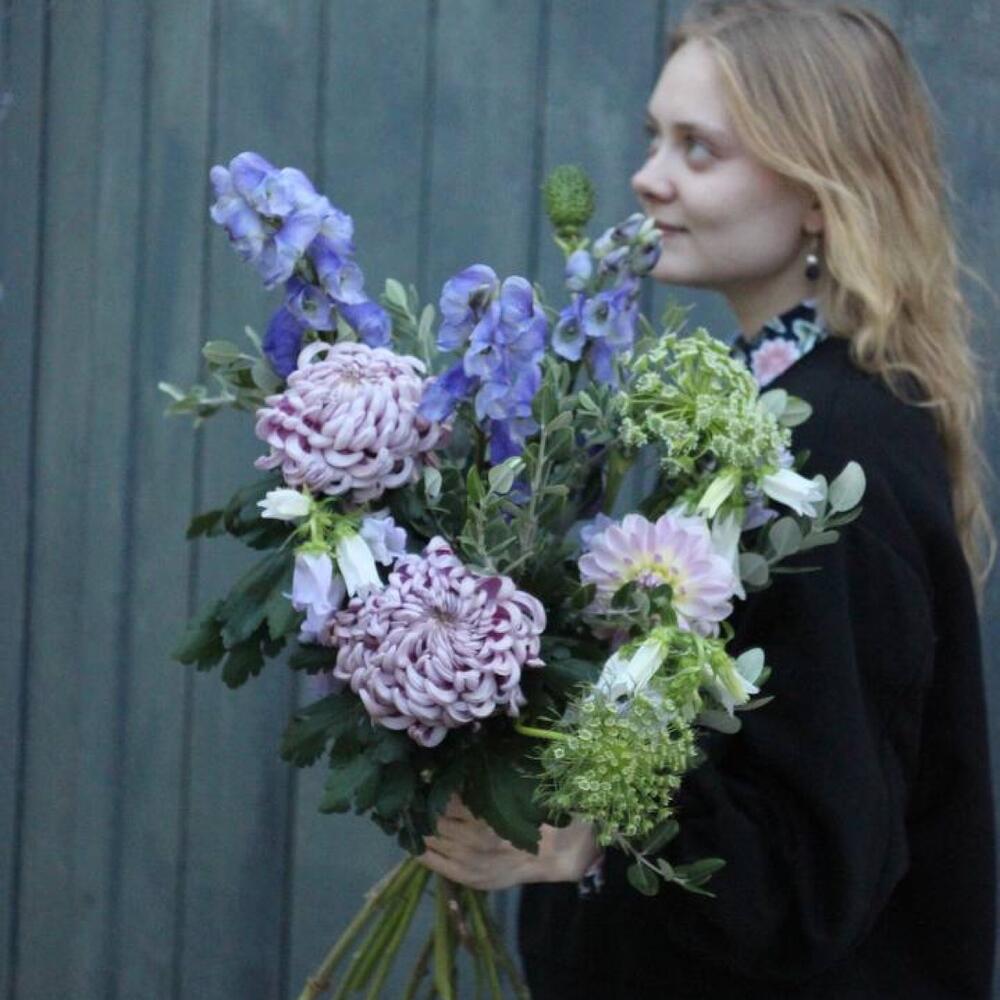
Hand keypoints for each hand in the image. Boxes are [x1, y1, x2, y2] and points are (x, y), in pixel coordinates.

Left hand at [418, 796, 599, 890]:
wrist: (551, 853)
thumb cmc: (530, 815)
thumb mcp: (509, 792)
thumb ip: (482, 784)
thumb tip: (452, 766)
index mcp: (485, 814)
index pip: (445, 799)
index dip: (431, 787)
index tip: (423, 778)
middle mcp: (473, 838)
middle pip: (433, 818)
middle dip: (421, 806)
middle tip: (412, 794)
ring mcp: (466, 860)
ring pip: (428, 838)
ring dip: (417, 825)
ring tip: (411, 813)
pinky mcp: (463, 876)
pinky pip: (429, 861)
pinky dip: (418, 848)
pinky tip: (416, 837)